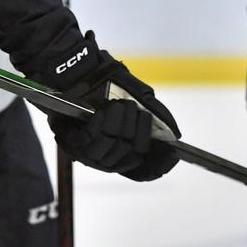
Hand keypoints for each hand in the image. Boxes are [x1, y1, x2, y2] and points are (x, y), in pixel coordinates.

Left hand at [40, 31, 179, 180]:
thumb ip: (156, 114)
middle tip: (131, 107)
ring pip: (111, 145)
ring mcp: (88, 155)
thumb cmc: (106, 87)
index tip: (172, 153)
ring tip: (118, 105)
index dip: (159, 165)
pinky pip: (91, 139)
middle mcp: (107, 160)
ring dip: (118, 122)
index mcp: (122, 154)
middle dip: (134, 127)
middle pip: (130, 153)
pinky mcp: (72, 144)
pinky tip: (102, 111)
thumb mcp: (136, 97)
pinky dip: (100, 122)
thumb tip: (174, 133)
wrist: (76, 75)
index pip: (144, 171)